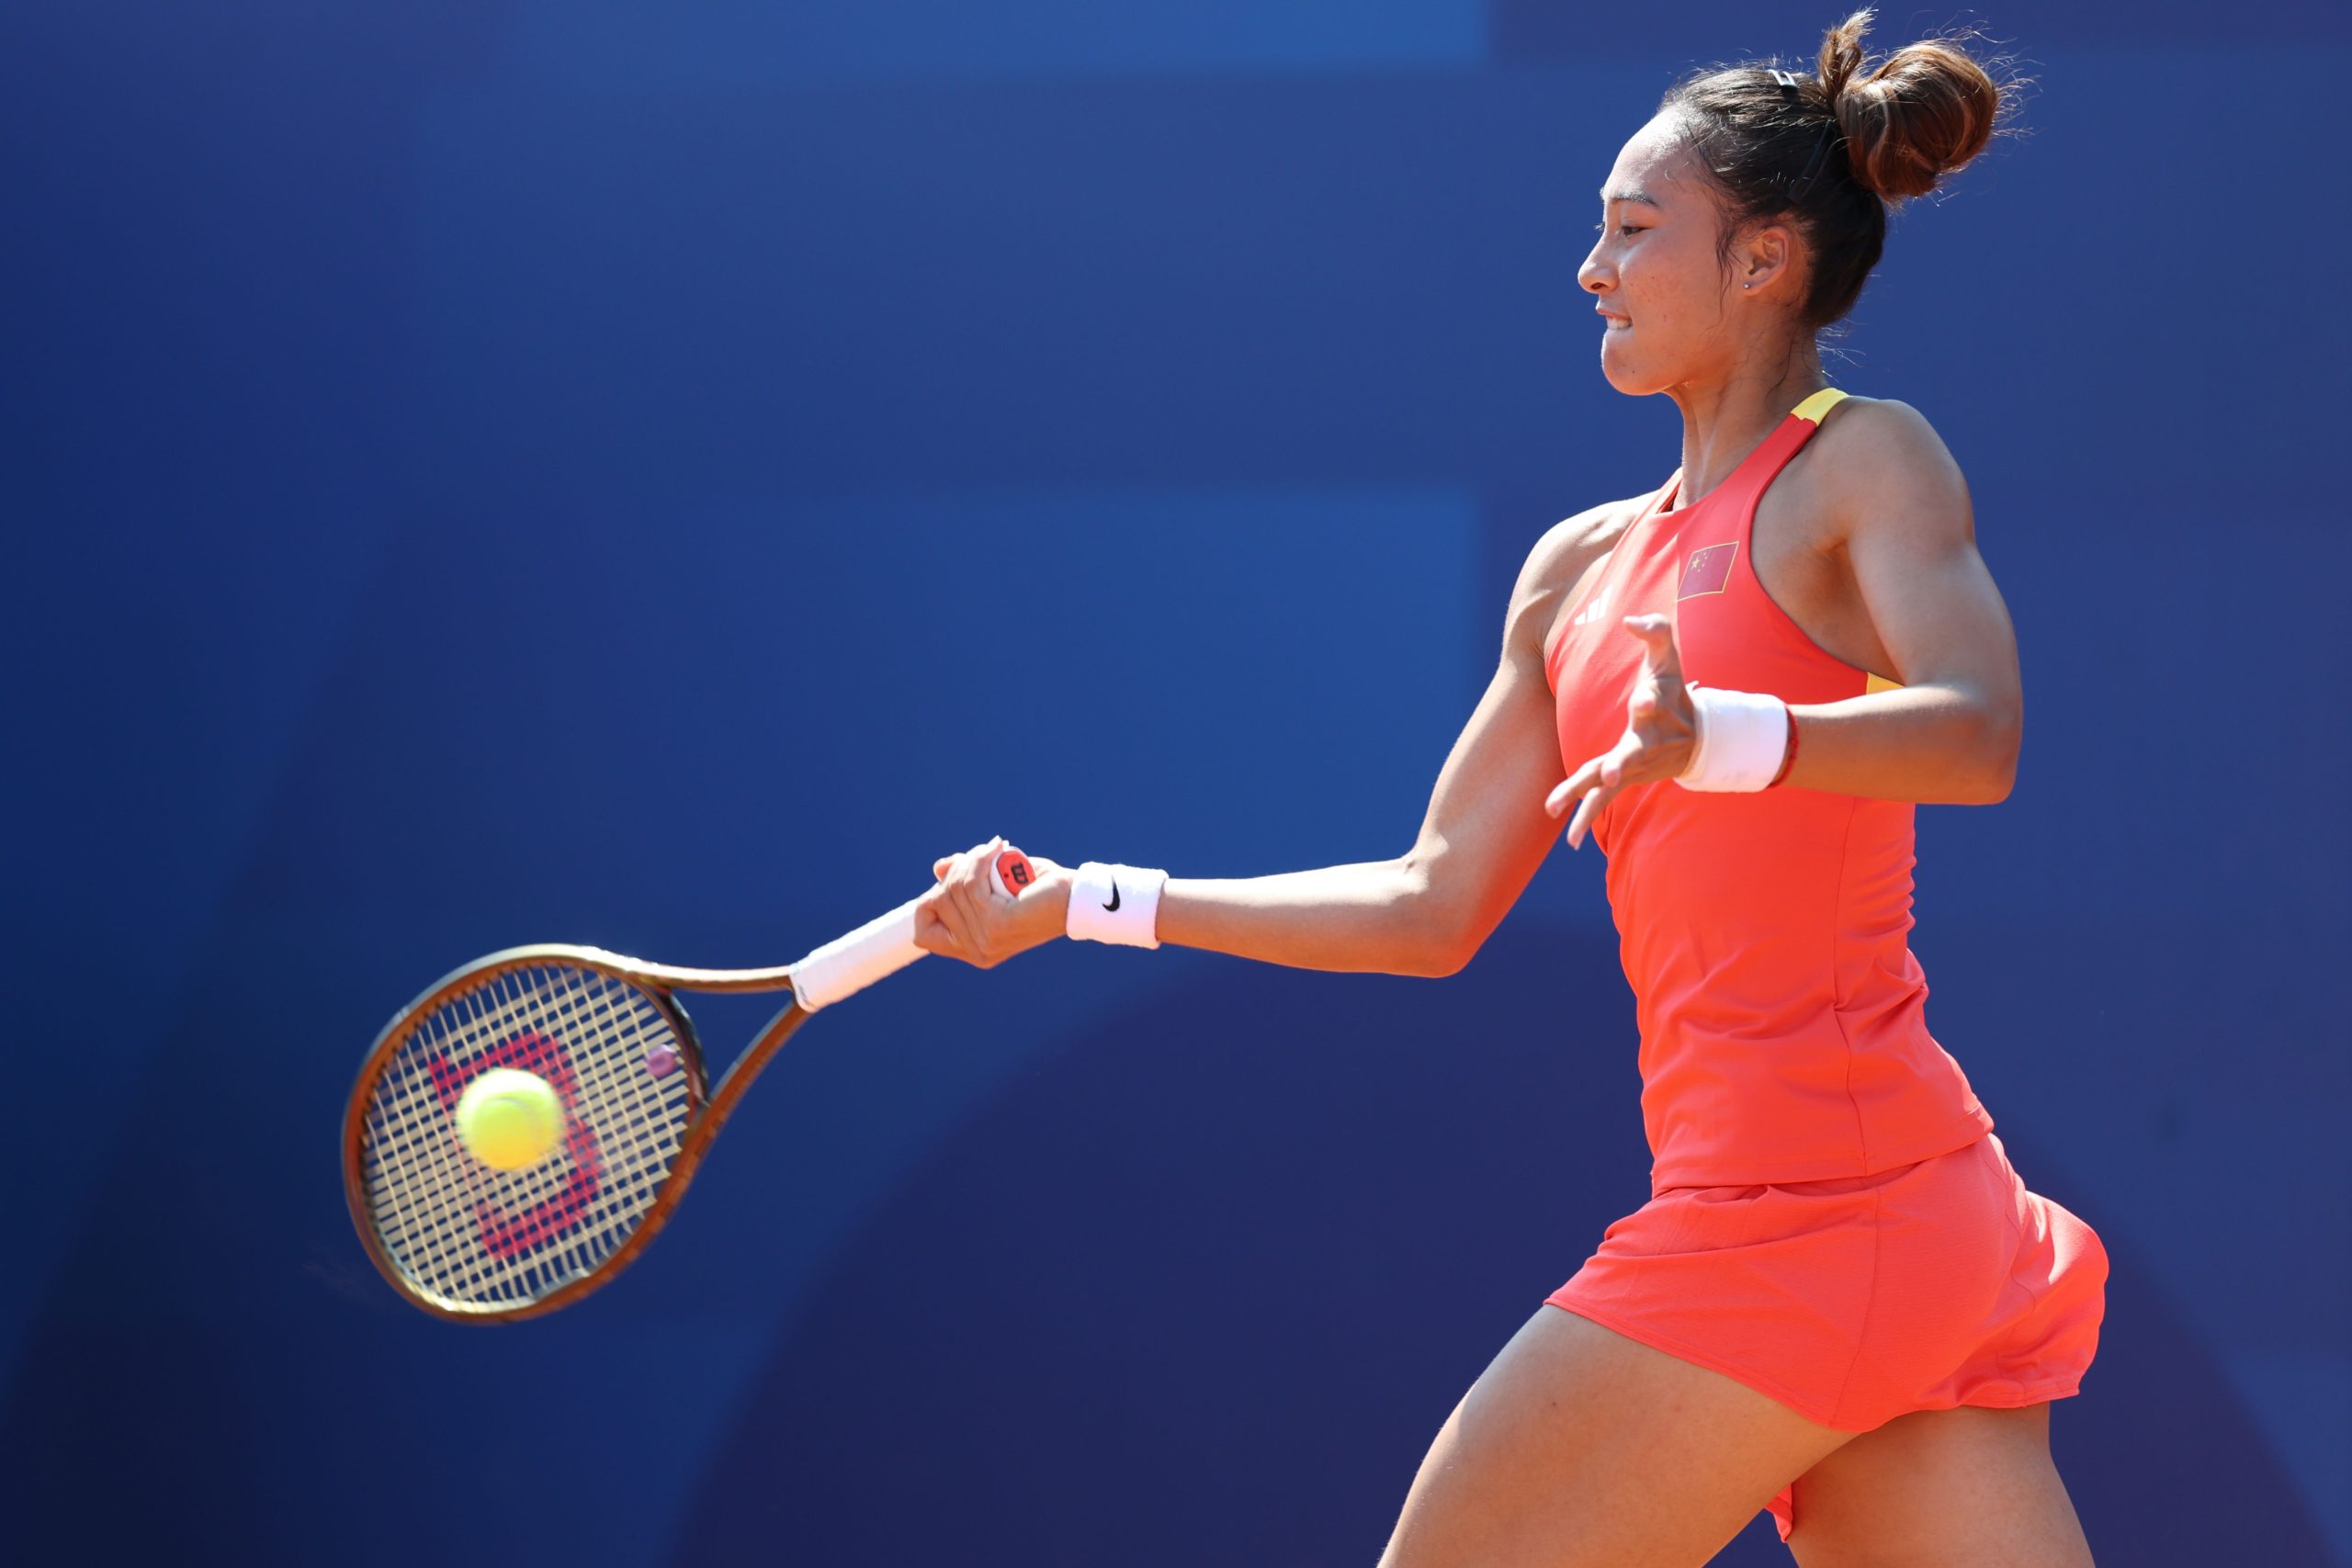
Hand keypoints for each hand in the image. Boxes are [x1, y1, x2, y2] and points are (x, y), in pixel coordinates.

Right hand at [914, 836, 1071, 968]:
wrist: (1075, 898)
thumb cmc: (1036, 891)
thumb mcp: (993, 883)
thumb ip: (964, 879)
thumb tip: (939, 869)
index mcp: (971, 950)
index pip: (923, 935)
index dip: (929, 904)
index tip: (950, 881)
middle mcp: (975, 951)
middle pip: (937, 901)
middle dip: (955, 871)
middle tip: (982, 856)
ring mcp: (984, 939)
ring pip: (954, 888)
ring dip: (970, 860)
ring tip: (992, 850)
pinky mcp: (996, 923)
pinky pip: (972, 882)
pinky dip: (981, 858)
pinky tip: (997, 847)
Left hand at [1543, 614, 1696, 849]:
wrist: (1695, 736)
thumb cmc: (1676, 691)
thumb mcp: (1670, 656)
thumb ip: (1655, 631)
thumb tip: (1630, 621)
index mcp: (1658, 708)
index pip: (1654, 700)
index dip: (1650, 700)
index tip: (1646, 701)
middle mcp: (1646, 741)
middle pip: (1631, 753)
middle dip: (1621, 763)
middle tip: (1613, 774)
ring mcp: (1634, 764)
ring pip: (1607, 783)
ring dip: (1586, 799)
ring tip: (1556, 808)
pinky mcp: (1624, 778)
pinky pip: (1602, 802)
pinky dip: (1585, 818)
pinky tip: (1569, 841)